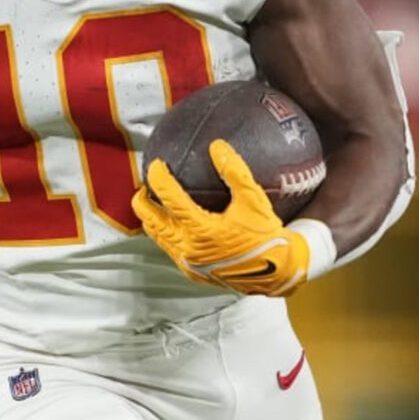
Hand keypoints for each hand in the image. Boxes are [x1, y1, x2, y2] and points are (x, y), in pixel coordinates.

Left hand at [133, 140, 316, 296]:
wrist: (276, 273)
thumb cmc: (265, 236)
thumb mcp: (254, 201)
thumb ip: (235, 172)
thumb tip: (217, 146)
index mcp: (202, 230)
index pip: (170, 200)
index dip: (159, 180)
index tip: (157, 165)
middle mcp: (190, 249)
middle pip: (153, 222)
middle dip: (142, 203)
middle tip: (143, 187)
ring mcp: (189, 263)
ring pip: (159, 239)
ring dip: (151, 220)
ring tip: (152, 204)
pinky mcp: (193, 272)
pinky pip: (170, 250)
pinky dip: (165, 235)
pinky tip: (171, 225)